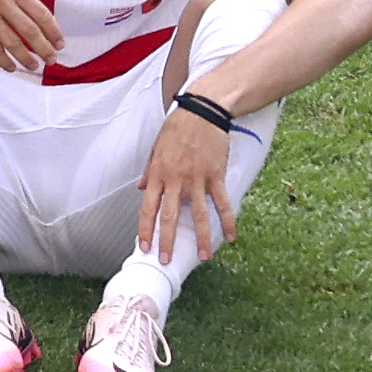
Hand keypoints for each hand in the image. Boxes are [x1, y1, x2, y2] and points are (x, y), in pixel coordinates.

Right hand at [0, 0, 63, 71]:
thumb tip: (36, 19)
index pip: (41, 13)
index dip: (53, 31)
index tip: (59, 43)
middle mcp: (2, 1)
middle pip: (30, 31)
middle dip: (44, 49)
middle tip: (51, 59)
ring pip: (13, 43)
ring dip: (26, 58)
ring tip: (33, 65)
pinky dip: (4, 61)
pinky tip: (10, 66)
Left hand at [137, 109, 234, 263]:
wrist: (201, 111)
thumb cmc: (177, 127)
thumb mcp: (156, 147)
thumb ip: (149, 170)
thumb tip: (141, 188)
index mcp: (158, 174)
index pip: (148, 208)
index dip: (146, 229)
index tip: (145, 246)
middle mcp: (176, 180)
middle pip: (170, 216)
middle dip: (168, 241)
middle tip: (167, 260)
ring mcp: (197, 179)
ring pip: (199, 215)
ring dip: (202, 238)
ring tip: (203, 257)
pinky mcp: (215, 175)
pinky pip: (222, 202)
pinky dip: (228, 220)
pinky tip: (231, 236)